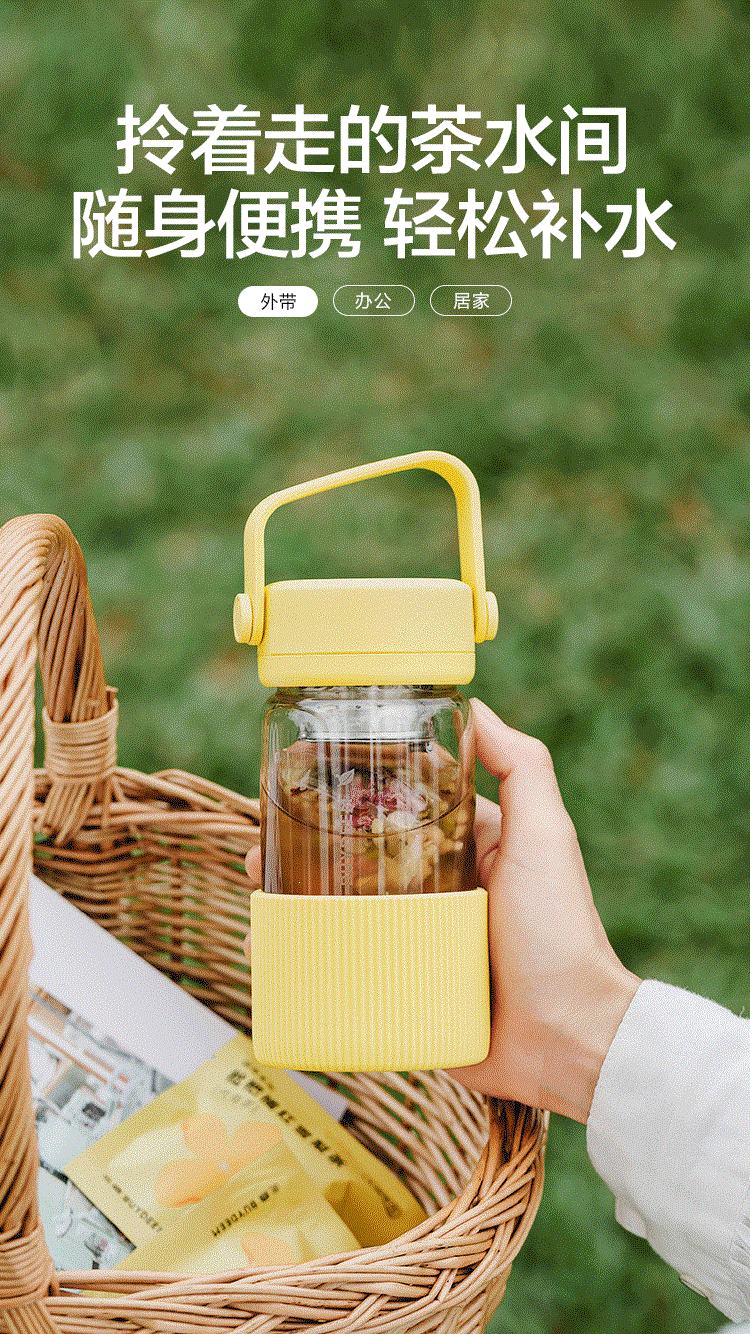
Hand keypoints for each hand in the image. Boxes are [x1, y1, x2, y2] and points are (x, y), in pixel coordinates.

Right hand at [243, 701, 639, 1122]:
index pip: (392, 809)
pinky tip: (267, 952)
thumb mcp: (545, 835)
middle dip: (300, 851)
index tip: (298, 784)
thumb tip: (477, 706)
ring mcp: (414, 945)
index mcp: (464, 850)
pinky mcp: (402, 994)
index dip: (344, 795)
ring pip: (337, 915)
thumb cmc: (561, 931)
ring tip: (258, 896)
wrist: (570, 1038)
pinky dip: (301, 963)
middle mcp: (434, 893)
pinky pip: (343, 973)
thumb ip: (521, 768)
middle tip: (261, 851)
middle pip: (352, 861)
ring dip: (289, 904)